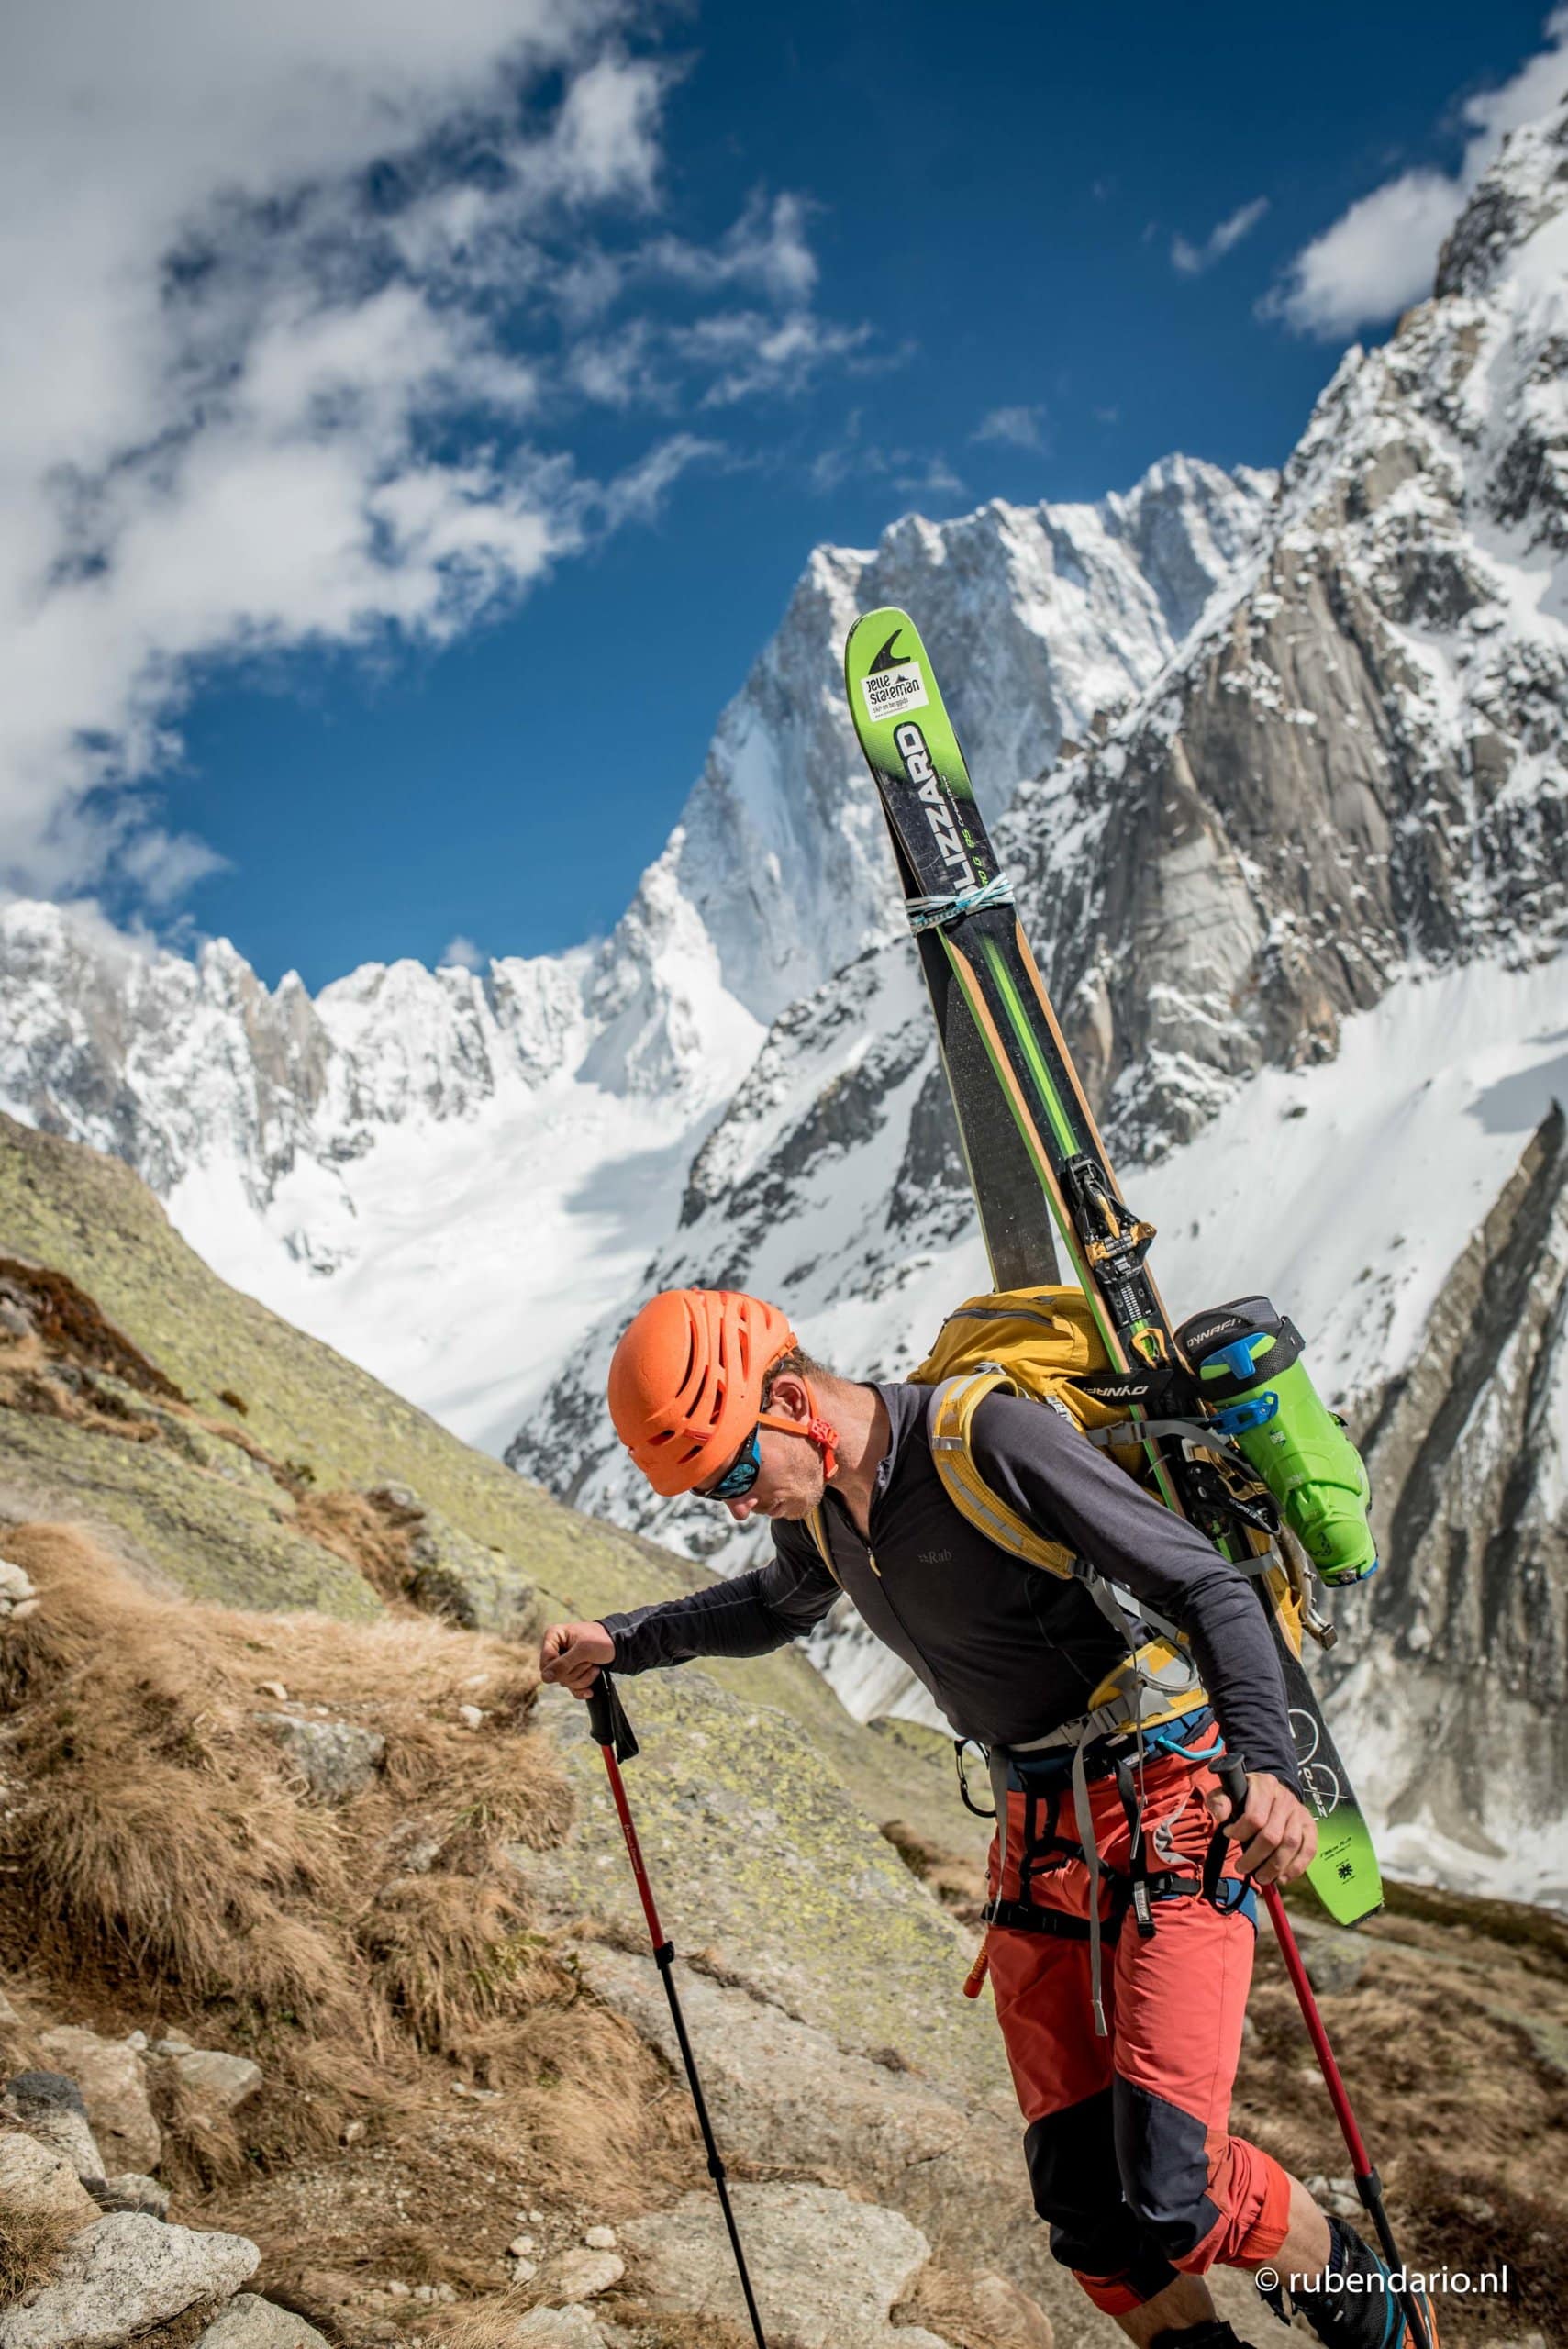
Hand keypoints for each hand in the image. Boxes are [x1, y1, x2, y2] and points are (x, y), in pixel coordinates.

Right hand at [538, 1619, 614, 1698]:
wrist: (618, 1645)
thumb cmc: (601, 1640)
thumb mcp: (583, 1650)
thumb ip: (563, 1664)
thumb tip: (545, 1678)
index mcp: (553, 1636)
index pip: (545, 1663)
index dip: (559, 1668)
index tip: (577, 1660)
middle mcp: (555, 1649)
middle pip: (555, 1675)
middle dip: (575, 1672)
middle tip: (589, 1661)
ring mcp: (563, 1662)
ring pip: (564, 1682)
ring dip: (582, 1678)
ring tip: (593, 1666)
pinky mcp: (571, 1672)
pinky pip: (571, 1688)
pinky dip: (582, 1688)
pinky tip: (590, 1690)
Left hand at [1204, 1769, 1317, 1887]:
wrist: (1272, 1791)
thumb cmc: (1246, 1795)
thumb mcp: (1228, 1791)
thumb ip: (1219, 1801)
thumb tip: (1222, 1816)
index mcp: (1264, 1785)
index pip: (1255, 1816)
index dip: (1240, 1832)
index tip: (1228, 1835)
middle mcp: (1285, 1798)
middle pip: (1272, 1835)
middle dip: (1255, 1857)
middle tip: (1241, 1868)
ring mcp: (1299, 1812)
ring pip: (1290, 1844)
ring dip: (1274, 1866)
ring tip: (1260, 1878)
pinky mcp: (1310, 1826)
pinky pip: (1308, 1849)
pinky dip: (1296, 1867)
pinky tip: (1282, 1878)